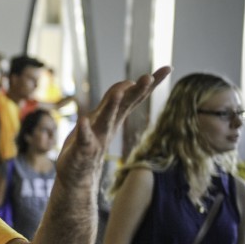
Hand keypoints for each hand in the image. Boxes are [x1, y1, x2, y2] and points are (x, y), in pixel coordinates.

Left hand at [57, 67, 172, 186]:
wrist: (77, 176)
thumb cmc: (90, 144)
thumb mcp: (103, 119)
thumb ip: (115, 102)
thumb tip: (129, 82)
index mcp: (114, 117)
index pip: (135, 96)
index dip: (151, 83)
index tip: (168, 67)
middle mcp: (108, 125)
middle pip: (125, 105)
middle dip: (137, 91)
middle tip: (149, 77)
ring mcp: (97, 138)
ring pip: (106, 119)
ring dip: (113, 106)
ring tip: (120, 91)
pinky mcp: (83, 150)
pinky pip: (84, 139)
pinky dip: (84, 130)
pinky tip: (83, 121)